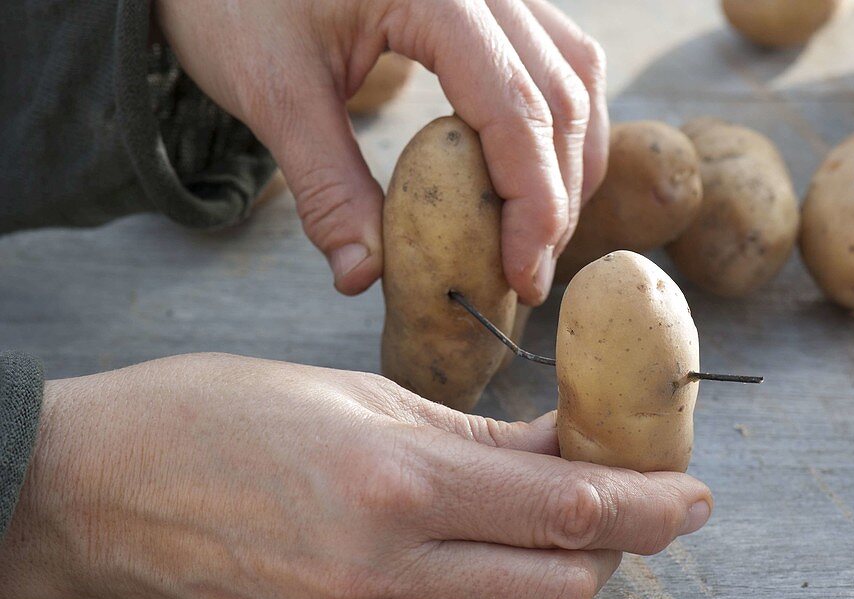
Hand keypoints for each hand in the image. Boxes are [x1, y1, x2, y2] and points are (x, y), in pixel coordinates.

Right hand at [0, 354, 710, 598]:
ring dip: (552, 580)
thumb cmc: (214, 414)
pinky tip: (479, 559)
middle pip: (557, 597)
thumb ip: (477, 434)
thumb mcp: (356, 394)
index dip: (651, 506)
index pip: (568, 511)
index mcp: (392, 481)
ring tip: (553, 528)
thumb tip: (567, 446)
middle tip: (626, 508)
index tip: (694, 495)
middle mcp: (380, 572)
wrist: (91, 493)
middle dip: (614, 556)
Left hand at [154, 0, 609, 304]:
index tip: (522, 277)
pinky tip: (542, 174)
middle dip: (556, 199)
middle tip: (530, 278)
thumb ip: (325, 187)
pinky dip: (561, 125)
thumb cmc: (239, 1)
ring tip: (541, 235)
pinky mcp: (495, 0)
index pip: (516, 110)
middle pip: (560, 98)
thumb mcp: (274, 92)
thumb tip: (362, 276)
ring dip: (572, 163)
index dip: (532, 204)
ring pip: (576, 77)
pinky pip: (561, 58)